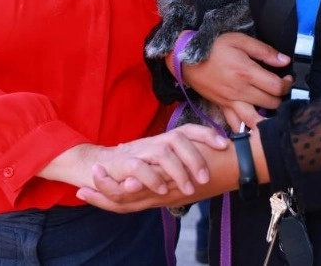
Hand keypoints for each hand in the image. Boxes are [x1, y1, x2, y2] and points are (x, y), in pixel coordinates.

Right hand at [39, 124, 227, 196]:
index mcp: (163, 141)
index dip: (206, 134)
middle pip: (178, 138)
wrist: (95, 165)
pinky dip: (152, 178)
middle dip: (195, 157)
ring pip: (162, 152)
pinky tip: (163, 190)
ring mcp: (138, 151)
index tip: (225, 144)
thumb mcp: (157, 162)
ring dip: (178, 170)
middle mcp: (153, 142)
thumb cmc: (131, 165)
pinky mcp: (123, 164)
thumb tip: (206, 162)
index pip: (187, 130)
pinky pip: (139, 167)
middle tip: (205, 178)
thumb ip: (176, 160)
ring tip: (189, 188)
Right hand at [180, 32, 292, 130]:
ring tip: (273, 112)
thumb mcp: (240, 40)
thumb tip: (284, 61)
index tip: (287, 79)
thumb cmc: (213, 47)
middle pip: (270, 104)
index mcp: (246, 72)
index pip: (276, 87)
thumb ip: (264, 51)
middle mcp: (240, 91)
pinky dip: (246, 129)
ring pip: (255, 120)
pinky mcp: (222, 107)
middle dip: (280, 98)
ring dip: (268, 119)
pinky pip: (235, 124)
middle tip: (280, 91)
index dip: (287, 84)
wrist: (186, 57)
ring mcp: (230, 102)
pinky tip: (254, 127)